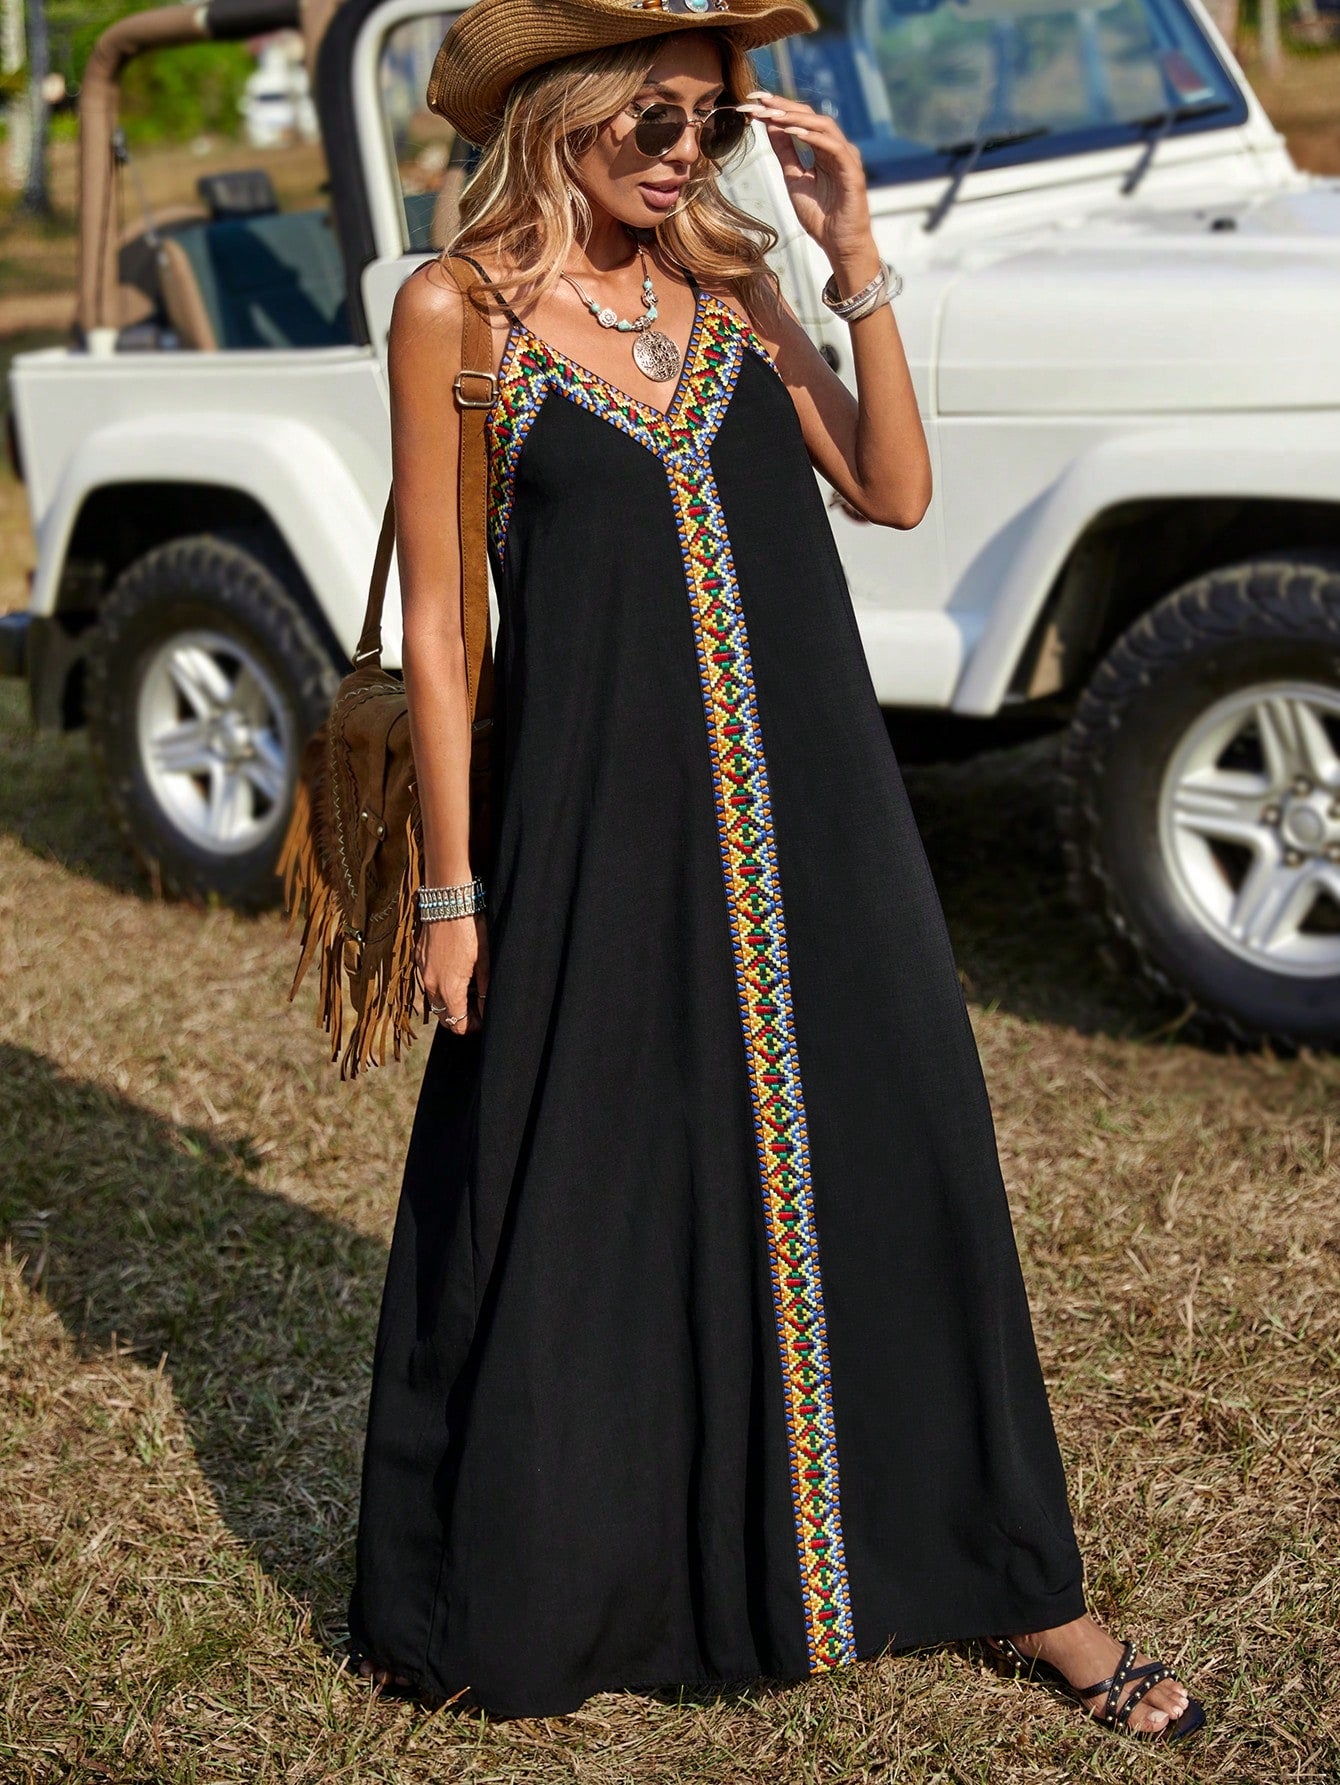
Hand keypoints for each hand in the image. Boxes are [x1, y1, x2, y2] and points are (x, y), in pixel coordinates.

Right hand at [416, 913, 489, 1034]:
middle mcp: (431, 985)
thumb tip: (486, 1008)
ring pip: (434, 1001)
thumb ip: (483, 988)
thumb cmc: (470, 929)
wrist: (447, 902)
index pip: (457, 1023)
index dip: (471, 1026)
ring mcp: (422, 972)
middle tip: (476, 1008)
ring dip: (449, 1003)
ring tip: (467, 991)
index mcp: (449, 988)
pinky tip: (454, 975)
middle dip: (459, 1018)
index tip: (482, 1019)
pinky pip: (428, 983)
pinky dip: (440, 987)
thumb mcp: (484, 960)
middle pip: (443, 1017)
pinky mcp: (418, 960)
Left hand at [737, 91, 874, 275]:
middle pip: (809, 116)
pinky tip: (795, 131)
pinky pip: (833, 147)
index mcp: (823, 149)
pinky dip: (814, 137)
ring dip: (796, 118)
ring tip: (773, 114)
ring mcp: (846, 158)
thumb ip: (785, 152)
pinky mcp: (853, 171)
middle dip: (783, 107)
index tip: (752, 102)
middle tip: (758, 100)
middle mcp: (836, 148)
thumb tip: (770, 125)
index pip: (799, 120)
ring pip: (822, 126)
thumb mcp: (794, 179)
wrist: (839, 245)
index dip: (777, 109)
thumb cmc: (820, 216)